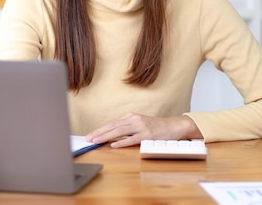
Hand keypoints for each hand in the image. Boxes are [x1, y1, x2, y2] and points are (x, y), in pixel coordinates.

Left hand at [85, 113, 202, 147]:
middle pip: (113, 126)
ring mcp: (141, 127)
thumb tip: (112, 135)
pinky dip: (122, 142)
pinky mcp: (147, 135)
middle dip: (99, 132)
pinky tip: (113, 145)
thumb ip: (127, 127)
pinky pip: (132, 139)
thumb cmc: (155, 127)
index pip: (111, 123)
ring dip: (106, 136)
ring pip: (119, 131)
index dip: (100, 129)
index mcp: (130, 117)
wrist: (173, 126)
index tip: (90, 135)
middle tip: (88, 138)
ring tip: (96, 141)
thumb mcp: (139, 123)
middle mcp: (134, 120)